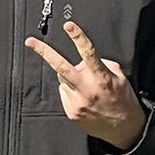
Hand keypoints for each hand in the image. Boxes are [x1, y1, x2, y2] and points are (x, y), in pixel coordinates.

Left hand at [26, 18, 145, 150]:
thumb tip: (85, 61)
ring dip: (70, 77)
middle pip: (60, 67)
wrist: (124, 129)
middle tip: (30, 42)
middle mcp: (86, 89)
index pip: (88, 52)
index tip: (68, 25)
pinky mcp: (71, 112)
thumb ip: (103, 65)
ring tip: (86, 86)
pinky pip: (65, 94)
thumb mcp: (120, 77)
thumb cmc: (124, 100)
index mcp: (101, 77)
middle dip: (44, 52)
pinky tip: (84, 98)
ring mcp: (77, 102)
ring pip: (63, 80)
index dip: (78, 37)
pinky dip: (71, 91)